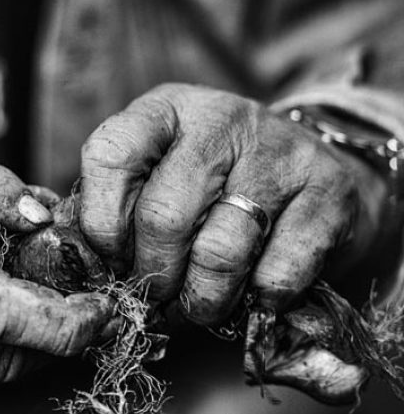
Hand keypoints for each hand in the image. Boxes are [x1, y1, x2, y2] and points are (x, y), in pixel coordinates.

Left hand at [80, 84, 387, 324]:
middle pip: (164, 216)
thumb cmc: (219, 183)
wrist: (314, 173)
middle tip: (158, 294)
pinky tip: (252, 292)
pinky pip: (275, 276)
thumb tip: (85, 260)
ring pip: (219, 253)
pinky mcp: (327, 195)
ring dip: (202, 300)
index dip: (102, 222)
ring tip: (200, 303)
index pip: (110, 155)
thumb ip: (122, 204)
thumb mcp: (162, 170)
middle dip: (154, 276)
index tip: (115, 255)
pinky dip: (255, 302)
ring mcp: (279, 154)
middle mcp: (222, 121)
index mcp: (166, 110)